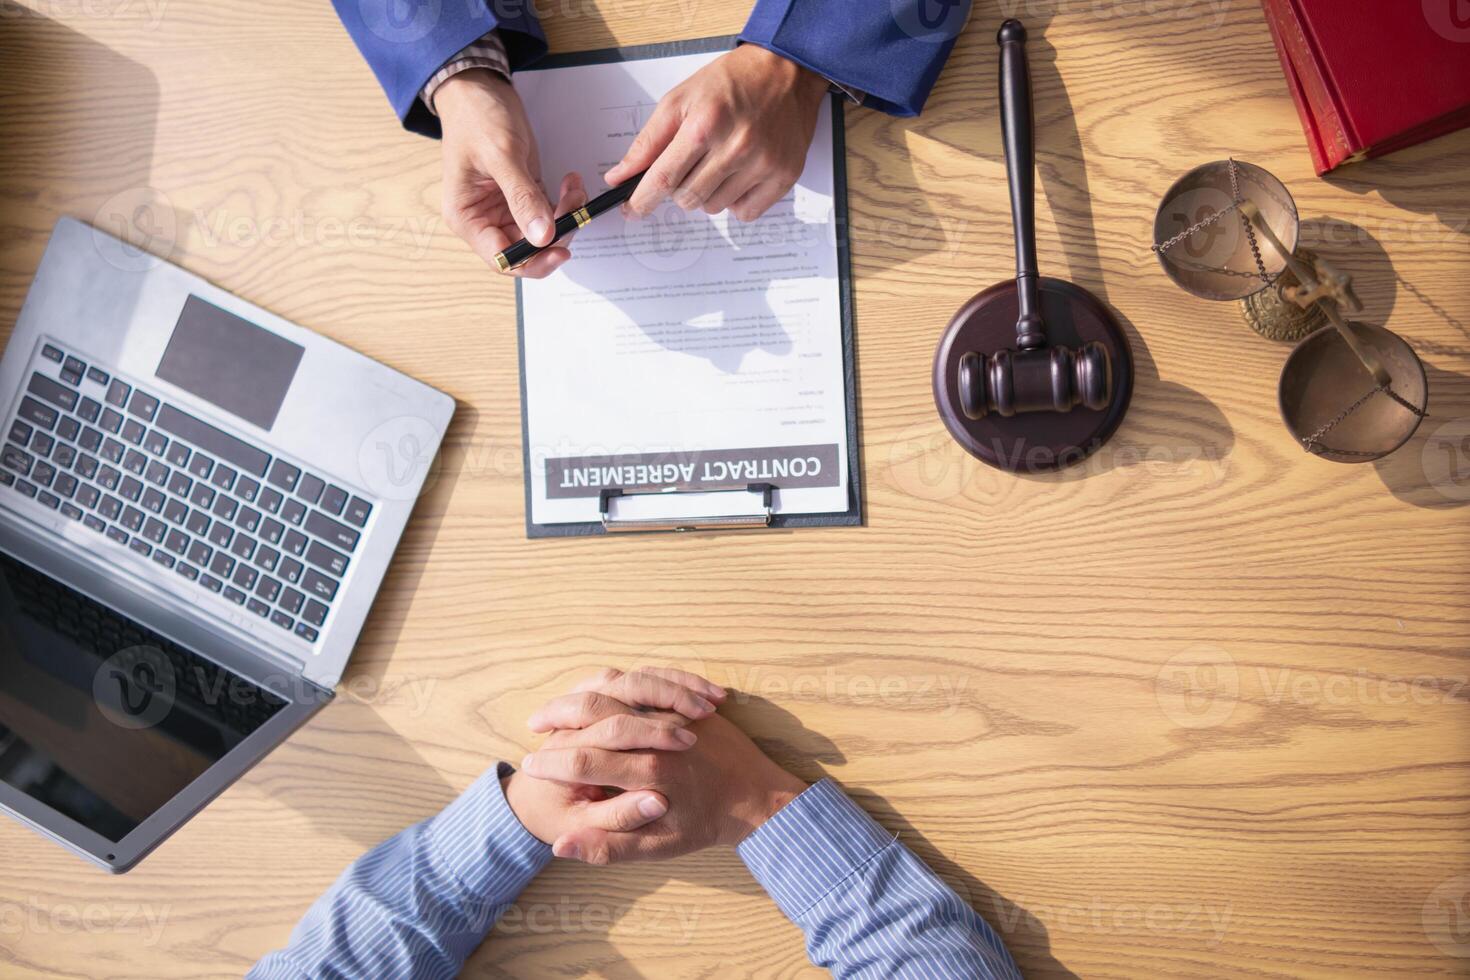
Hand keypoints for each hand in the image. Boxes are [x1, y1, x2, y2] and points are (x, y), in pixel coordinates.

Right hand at [435, 68, 584, 277]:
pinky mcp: (524, 195)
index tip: (559, 250)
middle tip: (574, 209)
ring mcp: (506, 209)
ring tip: (573, 188)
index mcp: (467, 218)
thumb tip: (541, 236)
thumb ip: (522, 198)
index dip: (532, 261)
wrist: (479, 89)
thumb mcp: (500, 155)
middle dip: (556, 233)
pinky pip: (551, 212)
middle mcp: (485, 219)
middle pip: (528, 249)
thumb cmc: (476, 116)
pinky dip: (566, 203)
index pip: (502, 259)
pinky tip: (570, 183)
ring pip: (544, 233)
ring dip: (565, 216)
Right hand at [521, 671, 806, 864]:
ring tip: (558, 705)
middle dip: (557, 717)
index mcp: (648, 776)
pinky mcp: (686, 697)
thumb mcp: (658, 849)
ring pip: (621, 684)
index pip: (582, 762)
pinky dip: (620, 679)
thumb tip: (560, 845)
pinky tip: (601, 688)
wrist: (758, 799)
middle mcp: (659, 737)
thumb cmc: (706, 825)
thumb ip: (608, 845)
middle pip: (593, 711)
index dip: (549, 764)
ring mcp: (675, 710)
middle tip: (534, 727)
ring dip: (583, 692)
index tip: (528, 767)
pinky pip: (653, 675)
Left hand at [605, 44, 828, 221]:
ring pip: (714, 208)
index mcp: (705, 124)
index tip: (631, 210)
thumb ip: (648, 141)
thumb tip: (619, 176)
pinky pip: (744, 213)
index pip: (663, 178)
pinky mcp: (784, 176)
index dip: (642, 200)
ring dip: (708, 193)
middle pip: (687, 199)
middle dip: (678, 189)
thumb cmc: (732, 82)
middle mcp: (736, 146)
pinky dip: (736, 201)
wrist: (787, 71)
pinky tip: (740, 174)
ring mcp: (763, 164)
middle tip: (688, 165)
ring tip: (719, 161)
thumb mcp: (681, 99)